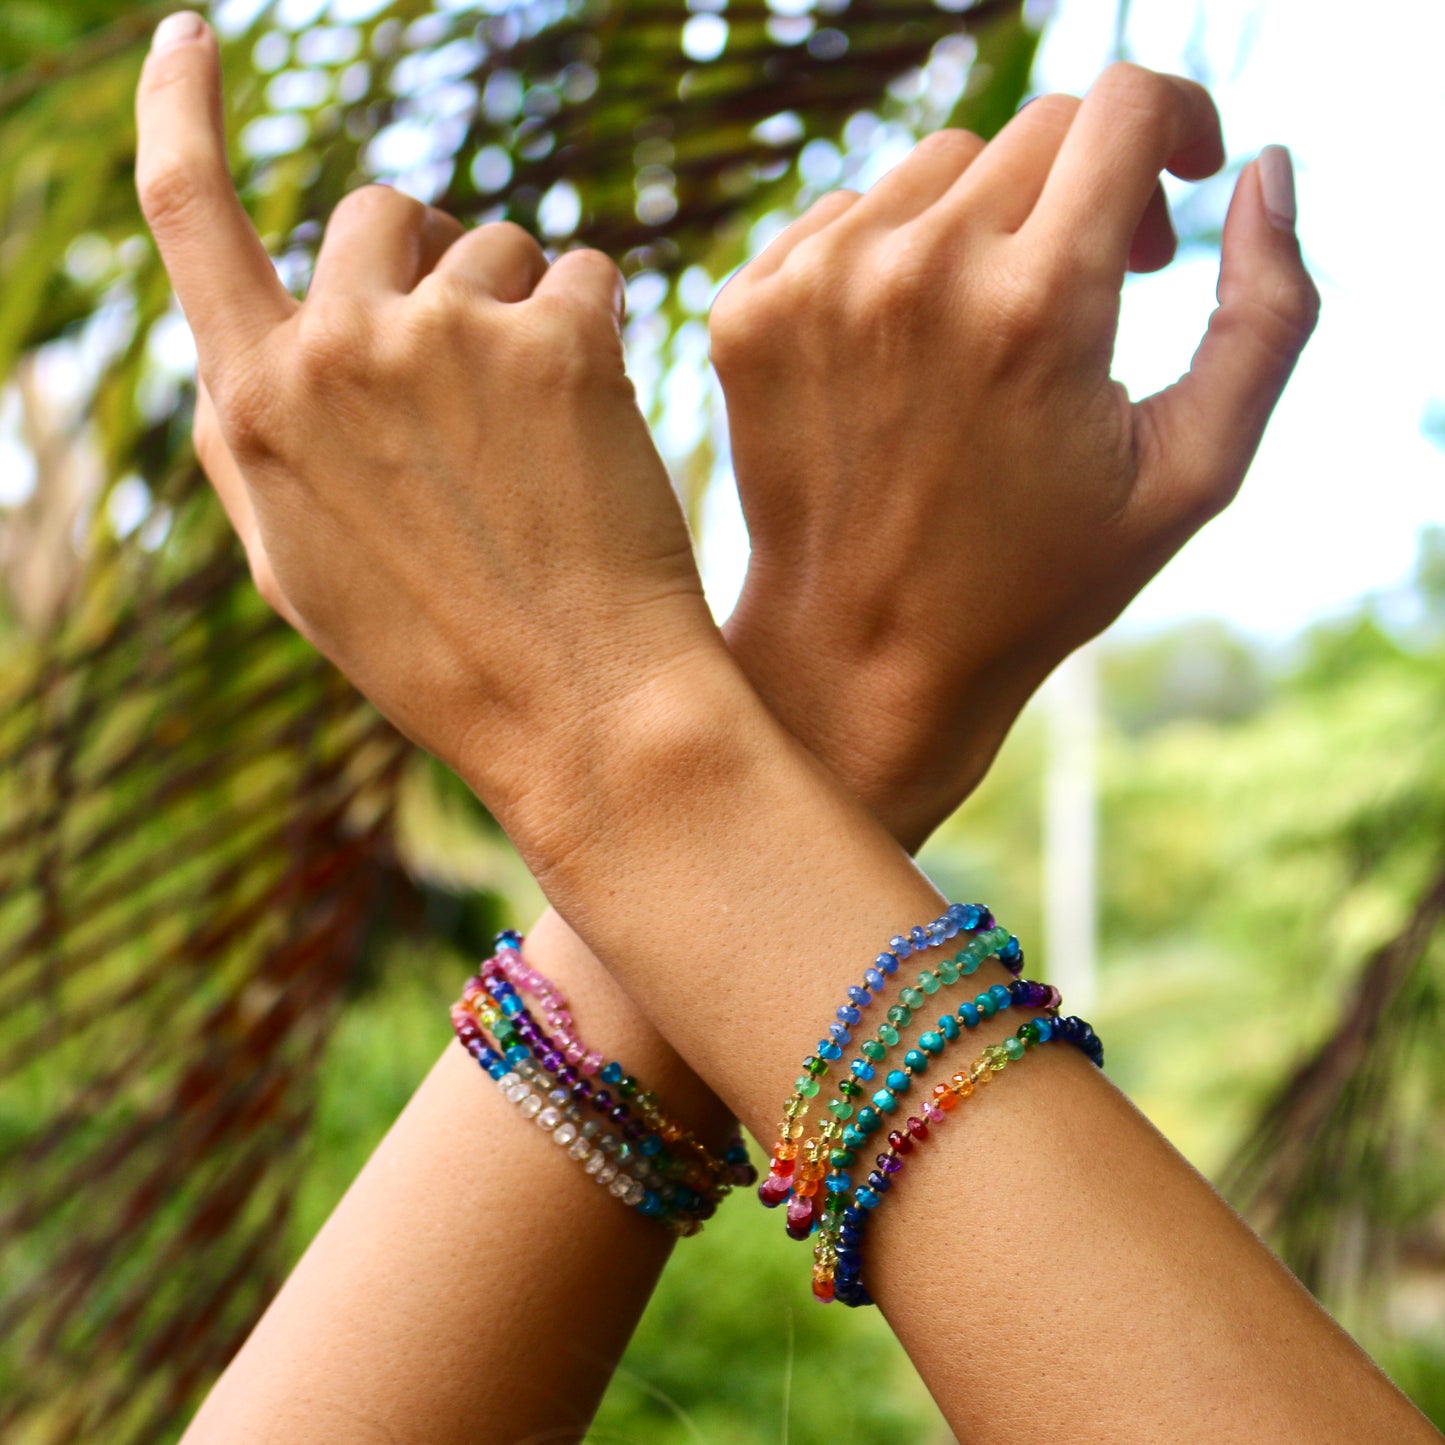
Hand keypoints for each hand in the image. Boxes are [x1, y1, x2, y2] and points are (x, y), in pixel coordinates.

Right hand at [136, 14, 718, 825]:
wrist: (583, 711)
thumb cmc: (440, 651)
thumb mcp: (299, 569)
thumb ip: (253, 442)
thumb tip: (238, 339)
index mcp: (254, 406)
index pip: (189, 211)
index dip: (184, 110)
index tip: (188, 38)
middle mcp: (336, 349)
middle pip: (379, 213)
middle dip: (430, 260)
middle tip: (477, 357)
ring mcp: (447, 336)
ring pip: (494, 244)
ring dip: (520, 305)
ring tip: (544, 430)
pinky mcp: (559, 341)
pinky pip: (583, 275)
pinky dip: (596, 330)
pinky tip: (603, 420)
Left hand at [713, 65, 1318, 848]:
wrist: (862, 656)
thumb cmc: (1036, 582)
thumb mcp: (1190, 475)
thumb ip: (1266, 315)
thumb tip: (1263, 171)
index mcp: (1038, 307)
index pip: (1126, 107)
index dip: (1177, 122)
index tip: (1180, 179)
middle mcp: (917, 274)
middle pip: (1036, 133)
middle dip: (1089, 189)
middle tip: (1097, 285)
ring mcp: (817, 288)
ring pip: (936, 166)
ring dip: (986, 220)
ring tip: (995, 328)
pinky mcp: (748, 310)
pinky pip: (844, 214)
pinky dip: (890, 256)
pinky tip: (909, 347)